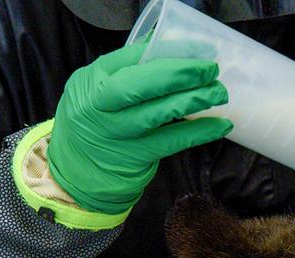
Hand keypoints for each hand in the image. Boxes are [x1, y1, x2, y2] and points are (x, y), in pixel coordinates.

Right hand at [47, 42, 232, 213]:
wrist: (75, 173)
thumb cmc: (95, 124)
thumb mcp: (97, 93)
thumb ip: (125, 74)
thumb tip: (167, 48)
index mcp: (91, 81)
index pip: (129, 59)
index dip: (164, 53)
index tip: (195, 50)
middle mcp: (98, 106)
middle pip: (139, 86)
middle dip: (177, 75)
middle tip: (209, 70)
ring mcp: (115, 134)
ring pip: (156, 114)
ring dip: (191, 101)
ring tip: (218, 93)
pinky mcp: (133, 157)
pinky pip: (171, 142)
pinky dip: (197, 133)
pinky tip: (220, 125)